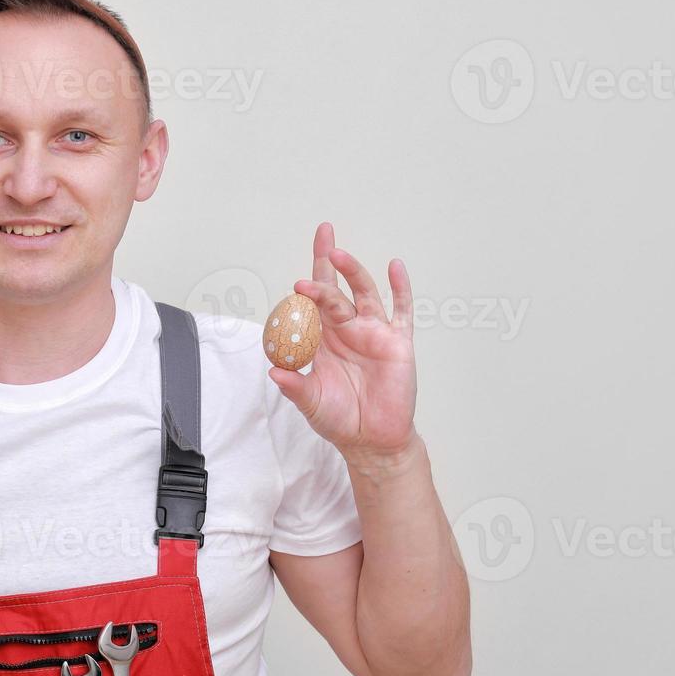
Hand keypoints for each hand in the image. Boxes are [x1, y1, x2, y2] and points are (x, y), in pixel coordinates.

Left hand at [267, 222, 417, 462]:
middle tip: (323, 236)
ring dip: (353, 272)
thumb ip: (295, 386)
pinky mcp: (398, 342)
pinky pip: (401, 310)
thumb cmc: (339, 418)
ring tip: (339, 255)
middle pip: (336, 288)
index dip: (306, 286)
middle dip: (328, 261)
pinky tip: (395, 267)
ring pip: (363, 293)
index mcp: (323, 339)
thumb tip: (273, 371)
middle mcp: (347, 329)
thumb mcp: (311, 402)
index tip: (295, 279)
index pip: (312, 304)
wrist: (372, 439)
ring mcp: (374, 332)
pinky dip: (400, 288)